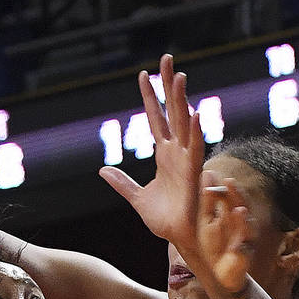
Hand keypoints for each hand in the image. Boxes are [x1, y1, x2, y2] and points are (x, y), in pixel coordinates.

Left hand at [99, 54, 203, 249]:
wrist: (181, 239)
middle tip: (166, 58)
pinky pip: (196, 149)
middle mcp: (177, 152)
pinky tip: (194, 113)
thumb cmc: (166, 220)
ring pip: (184, 123)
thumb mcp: (137, 199)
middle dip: (168, 86)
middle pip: (172, 111)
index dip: (150, 96)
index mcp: (164, 155)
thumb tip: (102, 170)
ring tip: (179, 76)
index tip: (143, 74)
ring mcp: (187, 160)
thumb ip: (121, 183)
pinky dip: (195, 132)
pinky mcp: (194, 174)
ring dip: (182, 100)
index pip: (155, 118)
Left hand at [194, 172, 253, 295]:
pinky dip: (241, 241)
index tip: (213, 174)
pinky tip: (238, 235)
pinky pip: (243, 248)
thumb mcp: (207, 221)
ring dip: (242, 216)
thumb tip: (207, 173)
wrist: (222, 273)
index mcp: (232, 214)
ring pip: (245, 226)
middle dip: (235, 195)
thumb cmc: (215, 245)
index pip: (230, 197)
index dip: (224, 187)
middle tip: (228, 181)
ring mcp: (245, 239)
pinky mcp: (244, 255)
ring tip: (237, 207)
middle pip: (240, 206)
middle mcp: (242, 224)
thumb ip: (208, 200)